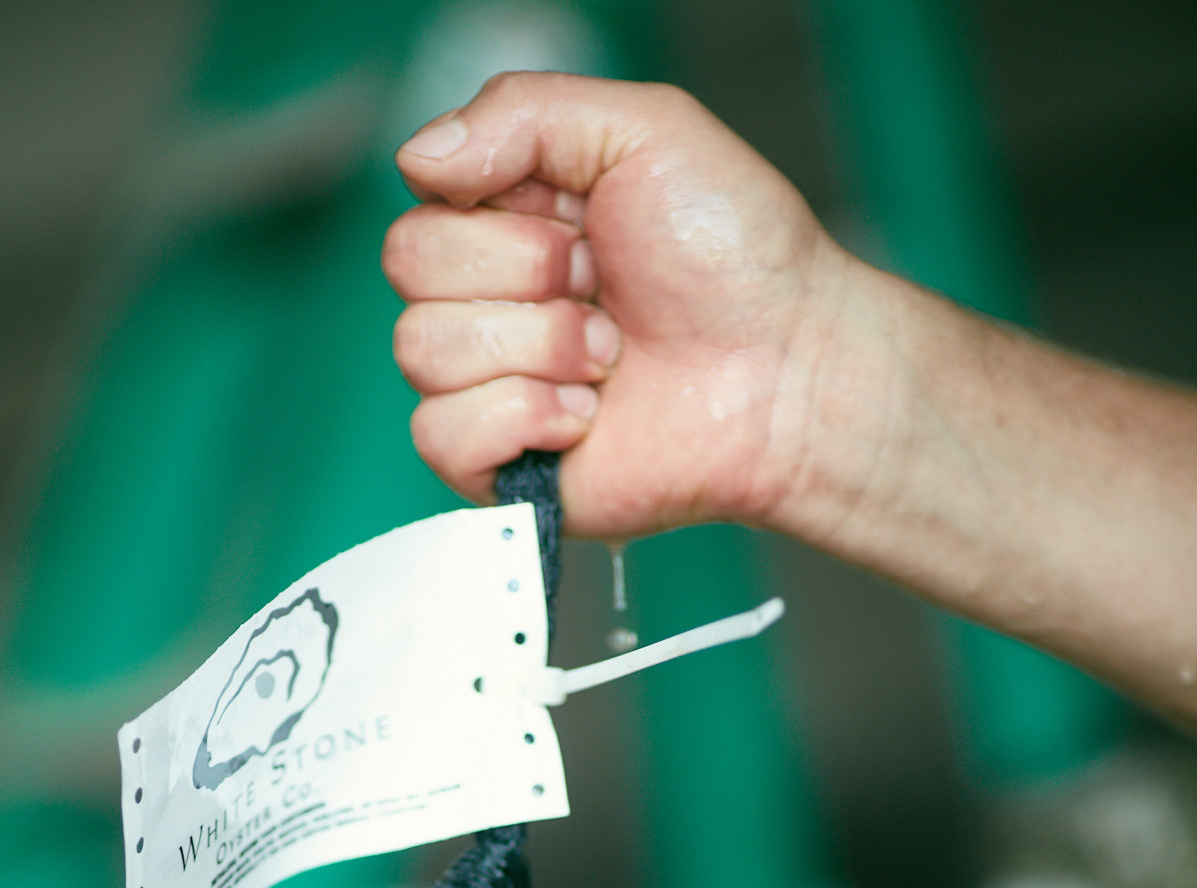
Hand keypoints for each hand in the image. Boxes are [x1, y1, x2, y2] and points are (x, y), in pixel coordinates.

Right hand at [384, 73, 855, 543]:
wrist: (787, 373)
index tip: (586, 223)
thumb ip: (521, 110)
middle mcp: (490, 301)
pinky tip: (586, 417)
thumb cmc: (735, 257)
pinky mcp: (501, 468)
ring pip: (421, 351)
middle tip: (604, 290)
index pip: (424, 198)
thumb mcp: (643, 129)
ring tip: (610, 356)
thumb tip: (415, 157)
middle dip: (525, 273)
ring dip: (537, 346)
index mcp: (509, 219)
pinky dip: (521, 418)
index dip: (503, 210)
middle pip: (408, 267)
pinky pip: (440, 436)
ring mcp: (490, 387)